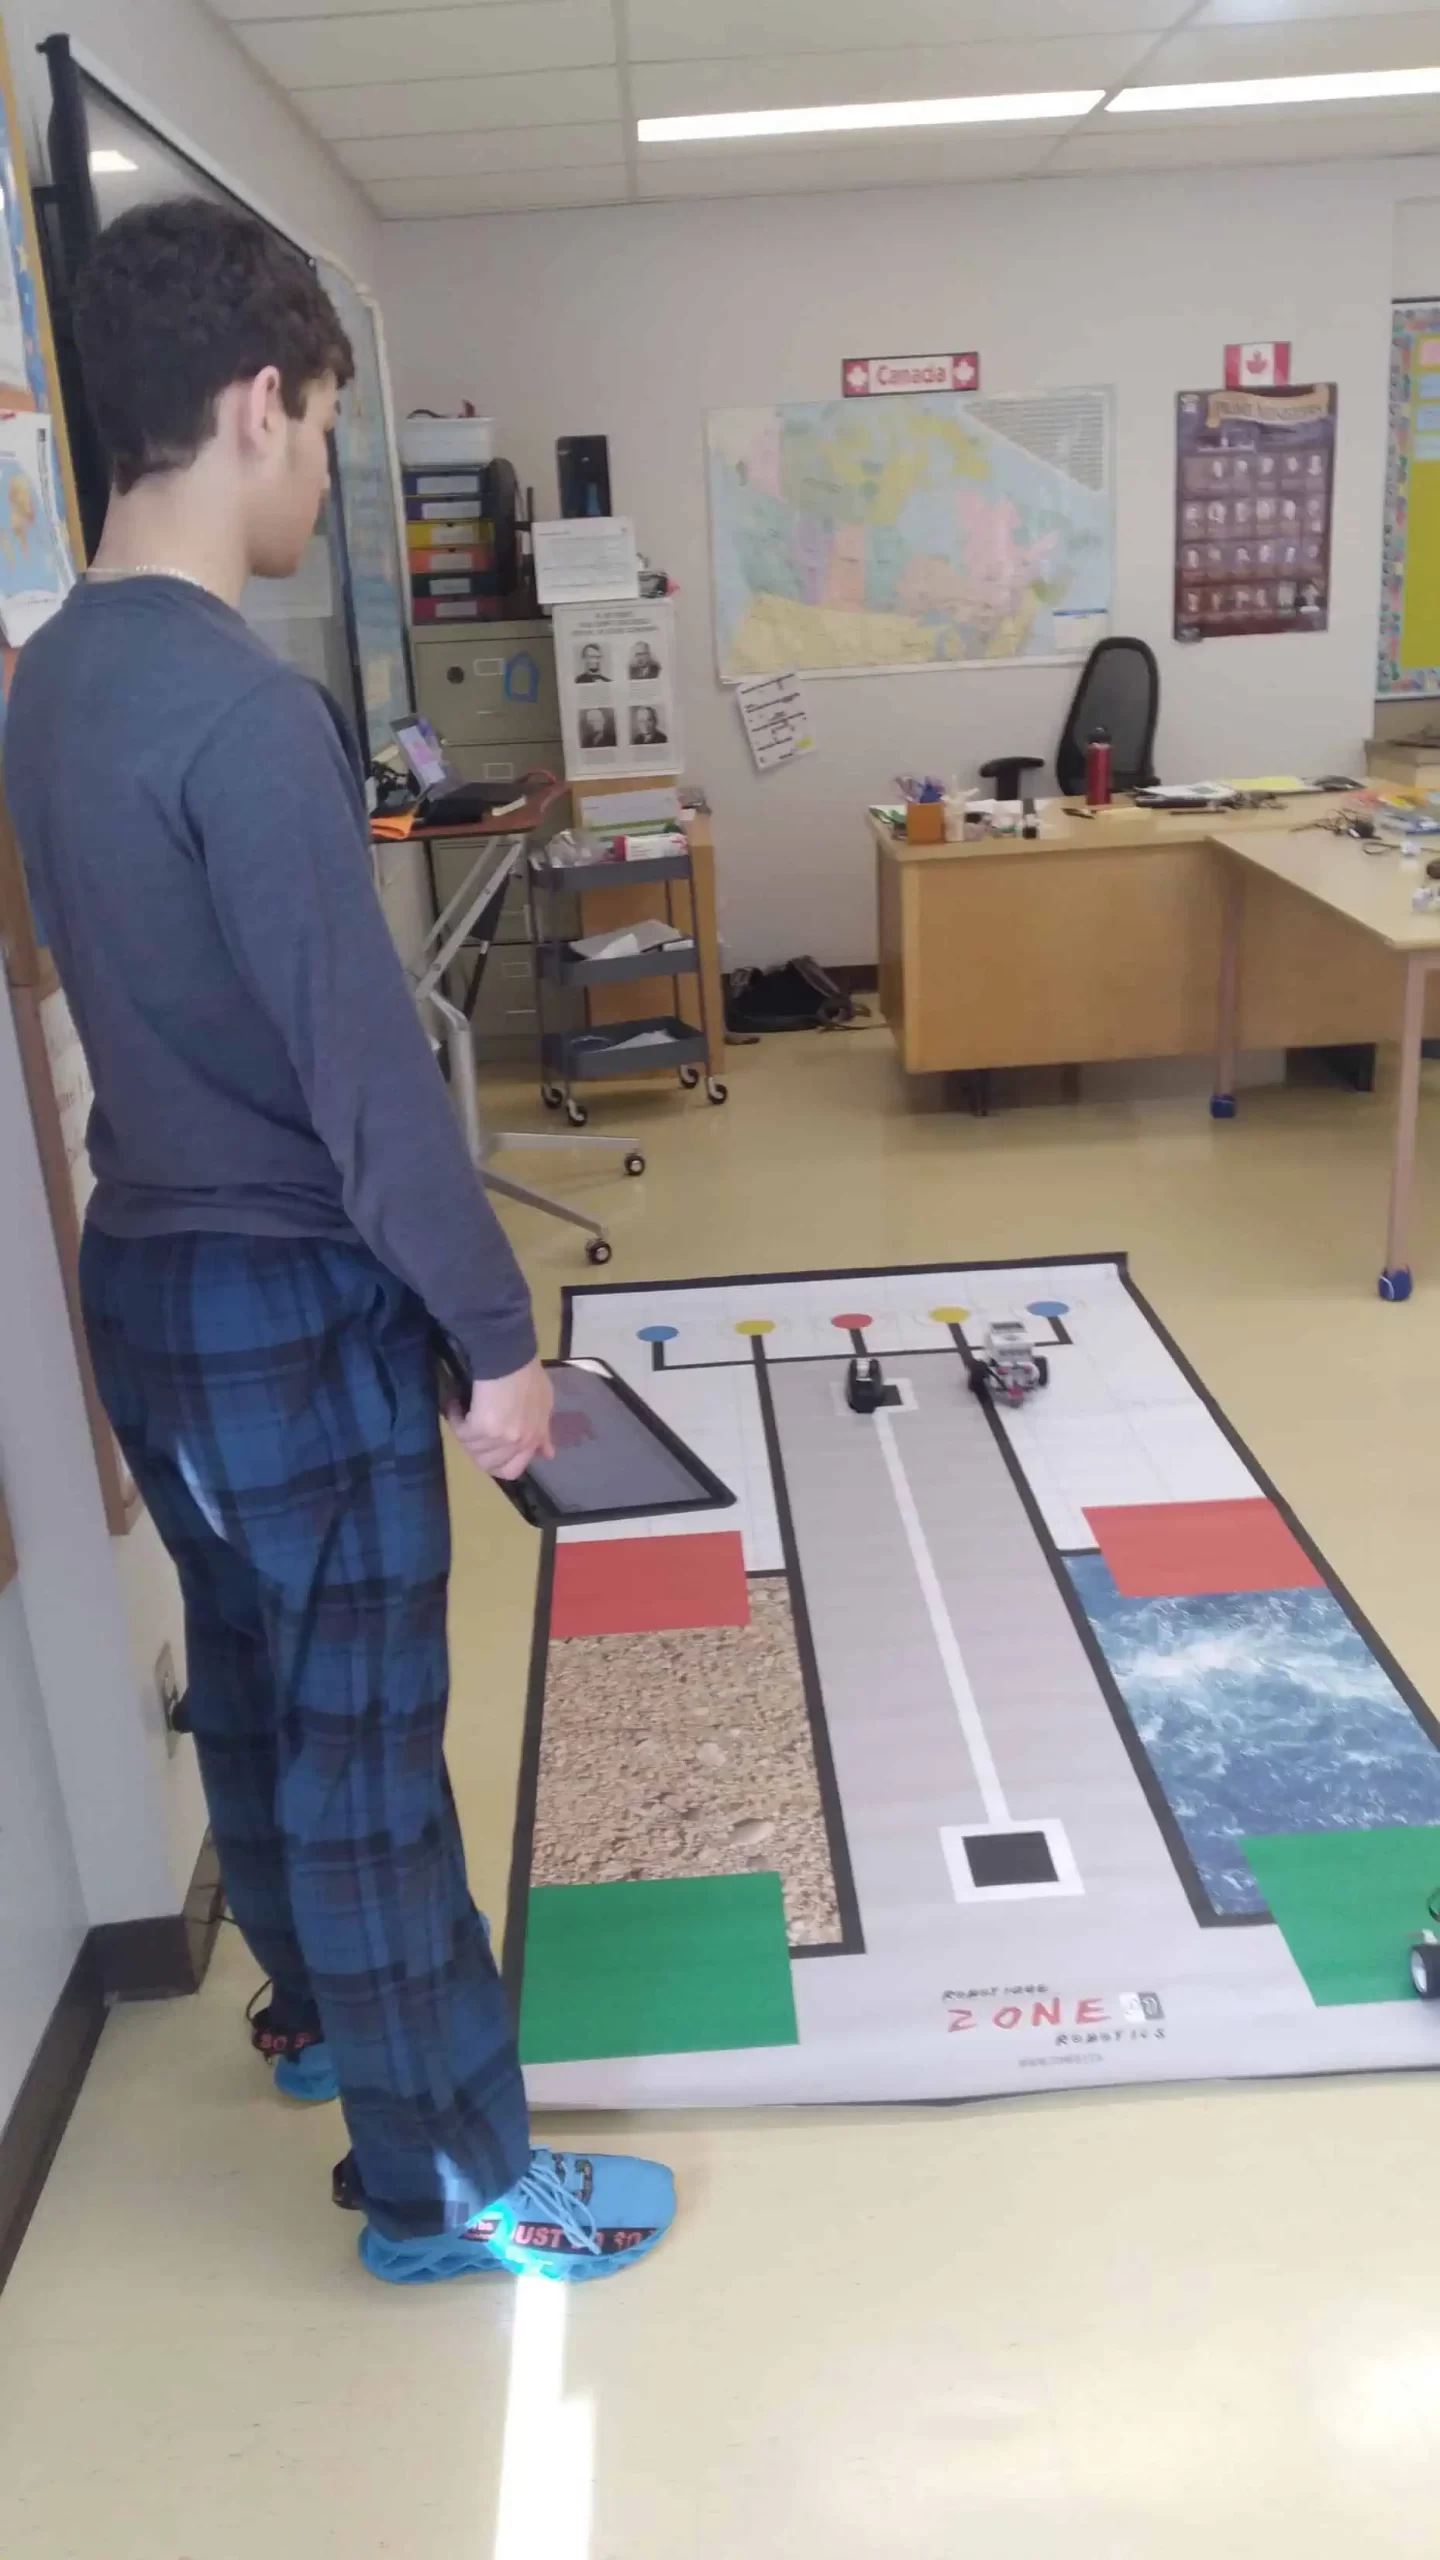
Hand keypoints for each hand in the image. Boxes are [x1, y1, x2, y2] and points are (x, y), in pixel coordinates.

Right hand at [446, 1356, 554, 1480]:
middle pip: (487, 1465)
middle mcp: (518, 1443)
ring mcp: (500, 1438)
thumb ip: (544, 1432)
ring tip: (462, 1413)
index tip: (487, 1451)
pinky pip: (460, 1433)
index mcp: (534, 1438)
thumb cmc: (528, 1375)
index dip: (497, 1465)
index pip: (513, 1470)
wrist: (510, 1357)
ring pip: (471, 1450)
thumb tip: (548, 1455)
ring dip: (464, 1433)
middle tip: (470, 1432)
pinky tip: (455, 1405)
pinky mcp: (481, 1428)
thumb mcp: (545, 1404)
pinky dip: (454, 1420)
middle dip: (476, 1450)